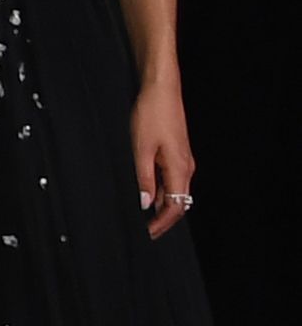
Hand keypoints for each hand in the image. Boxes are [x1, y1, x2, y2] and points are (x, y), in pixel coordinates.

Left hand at [138, 81, 197, 235]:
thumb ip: (143, 178)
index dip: (161, 224)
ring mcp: (181, 160)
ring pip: (172, 191)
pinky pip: (168, 179)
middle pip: (176, 202)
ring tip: (140, 216)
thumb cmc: (152, 114)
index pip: (175, 207)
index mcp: (180, 169)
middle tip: (143, 231)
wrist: (161, 90)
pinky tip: (143, 193)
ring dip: (158, 205)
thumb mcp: (141, 149)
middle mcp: (185, 167)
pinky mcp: (174, 153)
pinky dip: (157, 190)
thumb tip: (143, 204)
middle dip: (161, 219)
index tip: (146, 235)